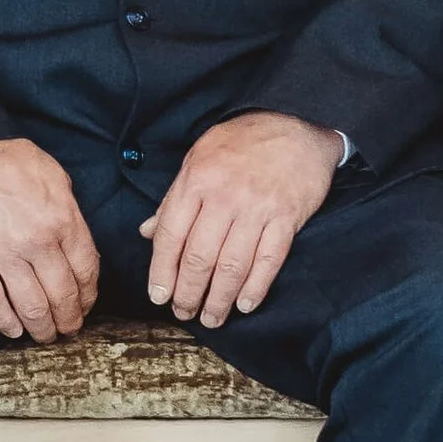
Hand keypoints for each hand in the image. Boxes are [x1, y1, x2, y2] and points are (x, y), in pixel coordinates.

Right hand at [0, 138, 99, 343]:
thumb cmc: (7, 157)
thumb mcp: (54, 175)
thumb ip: (70, 209)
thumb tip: (76, 237)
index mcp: (63, 221)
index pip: (86, 271)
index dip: (88, 296)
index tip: (86, 306)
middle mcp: (37, 243)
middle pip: (61, 295)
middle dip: (69, 319)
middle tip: (68, 330)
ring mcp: (3, 254)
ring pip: (30, 305)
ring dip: (41, 327)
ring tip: (44, 335)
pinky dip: (3, 321)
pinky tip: (11, 331)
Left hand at [140, 112, 337, 326]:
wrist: (295, 124)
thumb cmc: (240, 143)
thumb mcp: (197, 160)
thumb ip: (173, 200)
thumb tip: (147, 233)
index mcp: (196, 183)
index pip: (171, 236)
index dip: (162, 271)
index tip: (158, 296)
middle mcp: (224, 198)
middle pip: (200, 257)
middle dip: (188, 292)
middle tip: (183, 313)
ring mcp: (257, 209)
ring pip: (232, 265)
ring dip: (219, 298)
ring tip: (211, 317)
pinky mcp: (287, 217)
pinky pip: (268, 260)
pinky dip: (256, 287)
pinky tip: (245, 304)